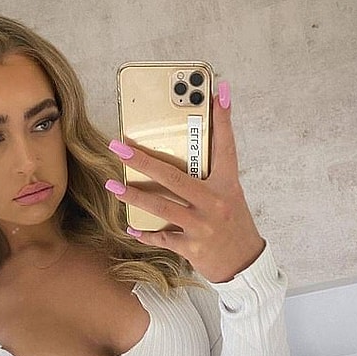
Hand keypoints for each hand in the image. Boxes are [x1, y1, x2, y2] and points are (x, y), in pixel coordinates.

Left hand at [106, 81, 264, 282]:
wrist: (244, 264)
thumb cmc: (234, 226)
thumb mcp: (229, 197)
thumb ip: (209, 178)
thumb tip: (183, 159)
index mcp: (227, 186)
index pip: (225, 147)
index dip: (223, 119)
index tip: (218, 91)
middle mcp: (214, 203)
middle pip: (174, 177)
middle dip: (144, 160)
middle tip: (120, 147)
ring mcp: (201, 226)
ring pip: (161, 207)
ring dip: (134, 196)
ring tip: (112, 185)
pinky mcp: (191, 247)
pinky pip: (162, 238)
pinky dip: (146, 234)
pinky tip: (131, 228)